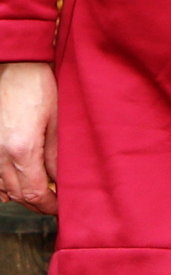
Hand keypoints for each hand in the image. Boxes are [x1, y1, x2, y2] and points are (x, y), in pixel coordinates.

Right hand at [0, 62, 58, 214]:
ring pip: (1, 188)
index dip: (48, 205)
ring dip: (19, 194)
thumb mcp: (57, 121)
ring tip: (40, 191)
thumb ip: (57, 155)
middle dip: (36, 202)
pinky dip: (2, 184)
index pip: (34, 192)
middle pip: (16, 194)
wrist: (16, 66)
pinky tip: (16, 180)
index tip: (59, 208)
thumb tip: (60, 180)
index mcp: (22, 150)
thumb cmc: (39, 88)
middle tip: (54, 202)